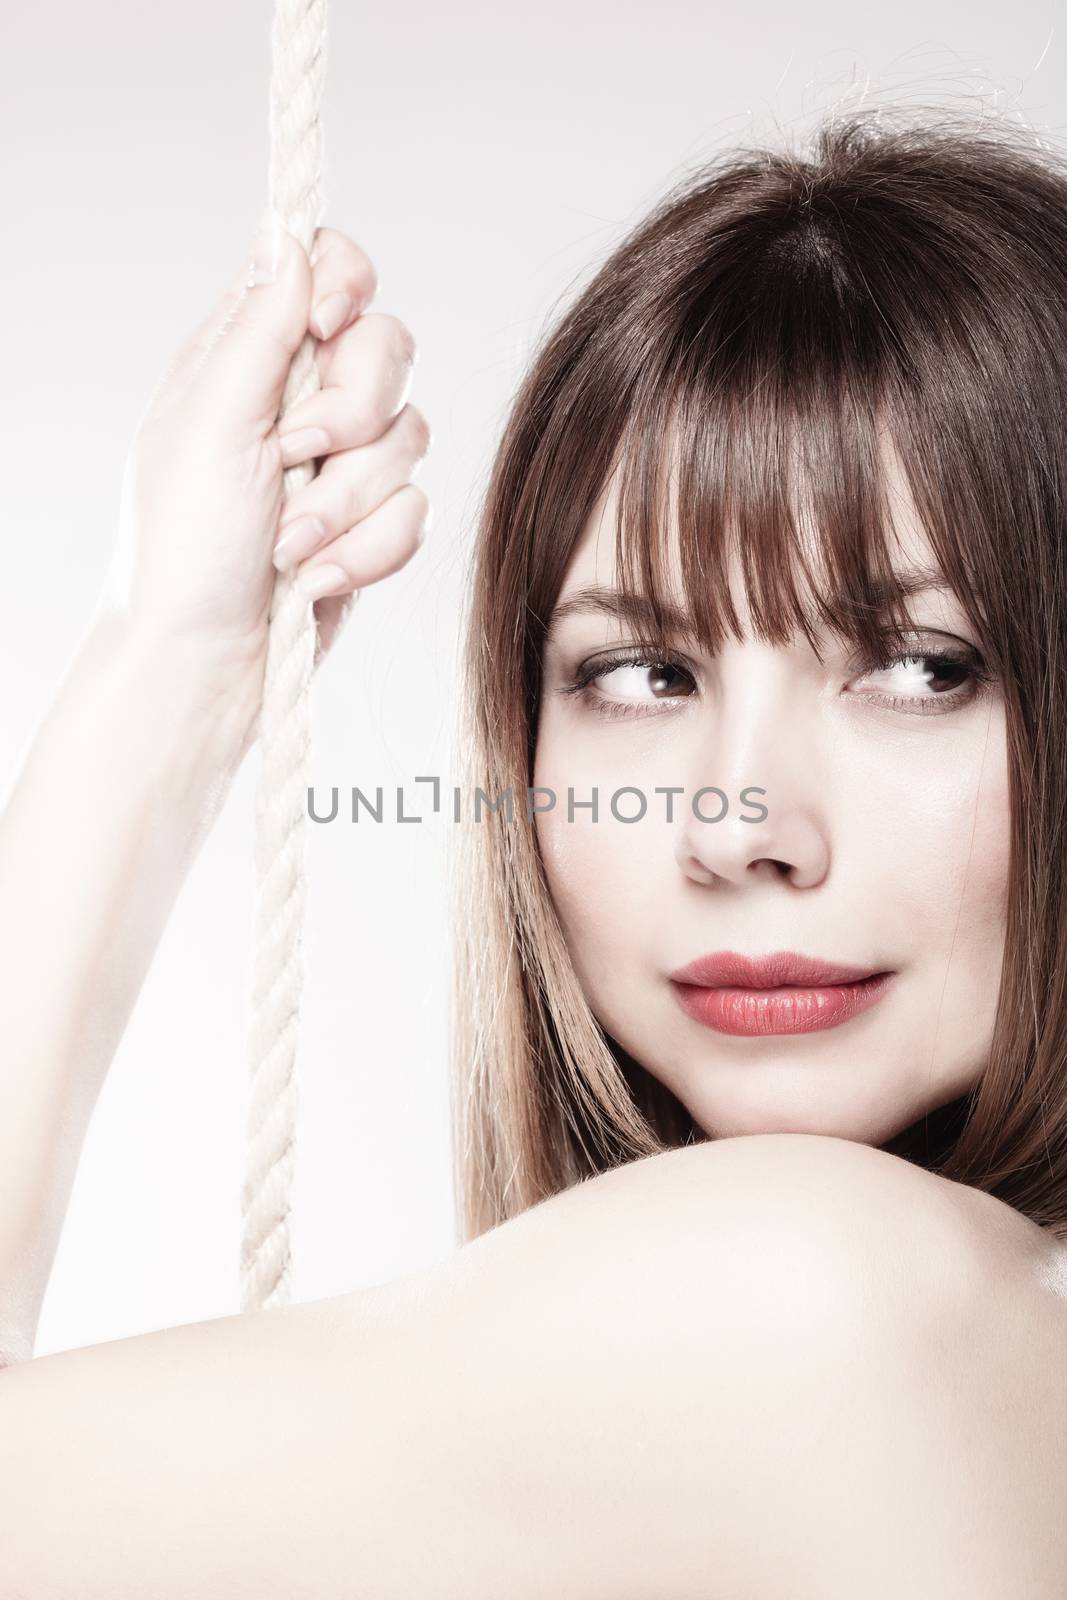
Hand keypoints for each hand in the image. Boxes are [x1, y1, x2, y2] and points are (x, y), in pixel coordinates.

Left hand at [97, 211, 431, 731]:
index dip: (346, 286)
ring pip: (410, 438)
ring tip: (288, 543)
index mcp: (249, 356)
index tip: (325, 327)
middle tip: (295, 455)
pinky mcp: (374, 525)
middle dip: (351, 413)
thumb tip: (287, 232)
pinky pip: (418, 512)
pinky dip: (366, 551)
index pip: (328, 267)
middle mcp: (302, 399)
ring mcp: (344, 465)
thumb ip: (258, 328)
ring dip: (346, 503)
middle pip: (388, 348)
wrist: (209, 662)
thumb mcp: (210, 424)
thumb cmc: (183, 549)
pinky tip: (312, 578)